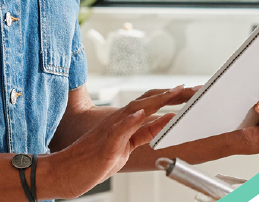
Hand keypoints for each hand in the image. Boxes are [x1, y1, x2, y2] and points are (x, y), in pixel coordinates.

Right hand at [50, 86, 193, 198]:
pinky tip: (141, 114)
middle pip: (147, 101)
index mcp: (124, 121)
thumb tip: (162, 122)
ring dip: (156, 100)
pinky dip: (131, 120)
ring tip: (173, 93)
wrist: (67, 171)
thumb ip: (143, 133)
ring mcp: (111, 131)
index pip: (150, 104)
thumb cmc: (95, 159)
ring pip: (135, 109)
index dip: (169, 96)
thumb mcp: (125, 146)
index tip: (188, 91)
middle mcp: (118, 120)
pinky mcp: (106, 145)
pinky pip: (119, 130)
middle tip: (191, 89)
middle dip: (170, 94)